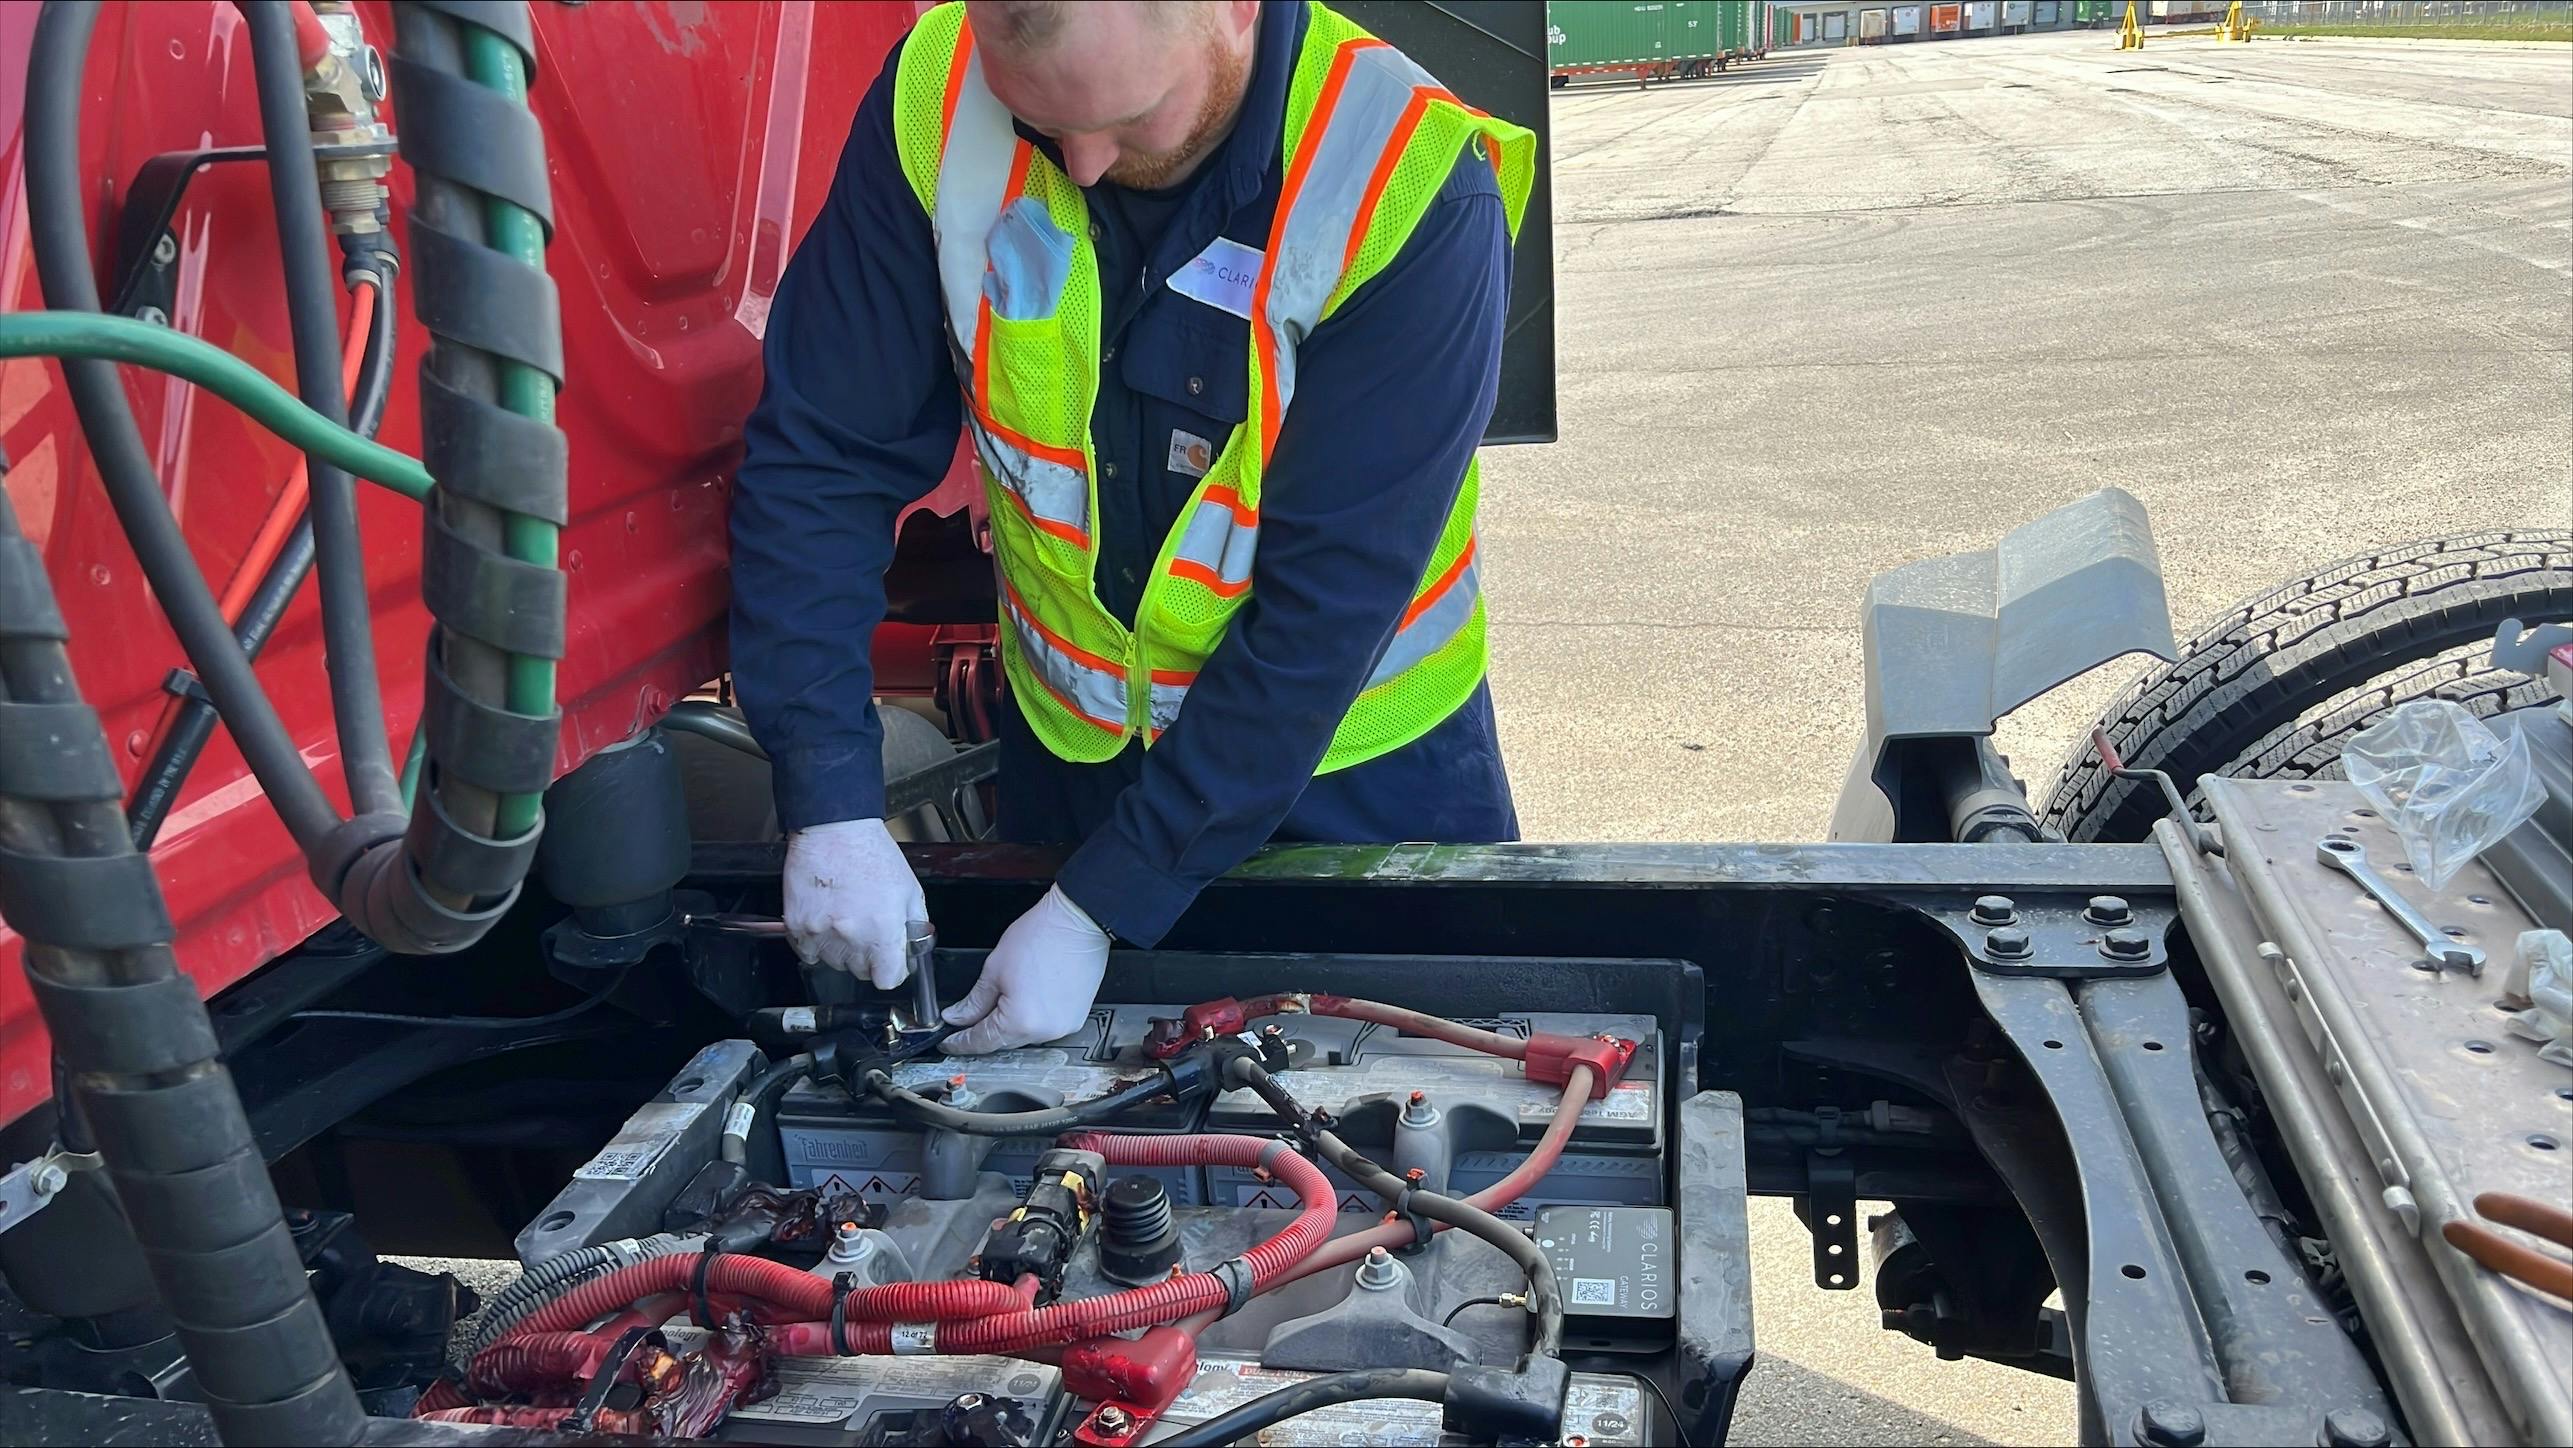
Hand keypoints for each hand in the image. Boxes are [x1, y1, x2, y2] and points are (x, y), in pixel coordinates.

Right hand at [782, 818, 925, 989]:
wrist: (834, 829)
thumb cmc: (871, 853)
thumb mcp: (910, 889)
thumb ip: (915, 925)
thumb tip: (912, 949)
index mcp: (883, 931)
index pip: (887, 979)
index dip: (892, 970)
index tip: (891, 963)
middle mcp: (851, 937)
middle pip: (861, 972)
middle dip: (868, 957)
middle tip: (867, 930)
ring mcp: (820, 933)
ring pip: (834, 963)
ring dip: (841, 949)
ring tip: (845, 917)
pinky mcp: (797, 926)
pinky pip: (807, 952)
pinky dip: (815, 943)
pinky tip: (826, 919)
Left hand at [941, 885, 1109, 1053]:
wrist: (1079, 921)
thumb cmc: (1043, 936)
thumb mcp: (995, 968)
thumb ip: (973, 1001)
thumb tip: (958, 1016)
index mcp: (1021, 1021)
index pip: (982, 1041)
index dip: (961, 1042)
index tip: (950, 1042)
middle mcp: (1045, 1031)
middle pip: (1004, 1042)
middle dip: (985, 1031)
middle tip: (969, 1018)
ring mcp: (1064, 1027)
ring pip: (1025, 1036)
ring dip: (1010, 1024)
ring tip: (1006, 996)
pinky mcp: (1076, 1018)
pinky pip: (1045, 1027)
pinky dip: (1032, 1018)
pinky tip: (1027, 998)